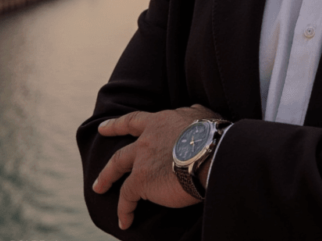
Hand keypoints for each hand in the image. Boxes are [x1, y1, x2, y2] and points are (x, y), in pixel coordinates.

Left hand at [92, 104, 220, 230]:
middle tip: (98, 175)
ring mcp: (142, 159)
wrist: (211, 151)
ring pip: (116, 170)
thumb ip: (193, 113)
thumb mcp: (202, 114)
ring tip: (99, 190)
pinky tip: (126, 221)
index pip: (134, 121)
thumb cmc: (212, 133)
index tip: (103, 128)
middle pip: (121, 152)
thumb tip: (193, 110)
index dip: (118, 125)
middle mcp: (147, 139)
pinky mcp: (141, 181)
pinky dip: (125, 210)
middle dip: (109, 162)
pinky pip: (127, 198)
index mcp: (160, 121)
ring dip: (106, 180)